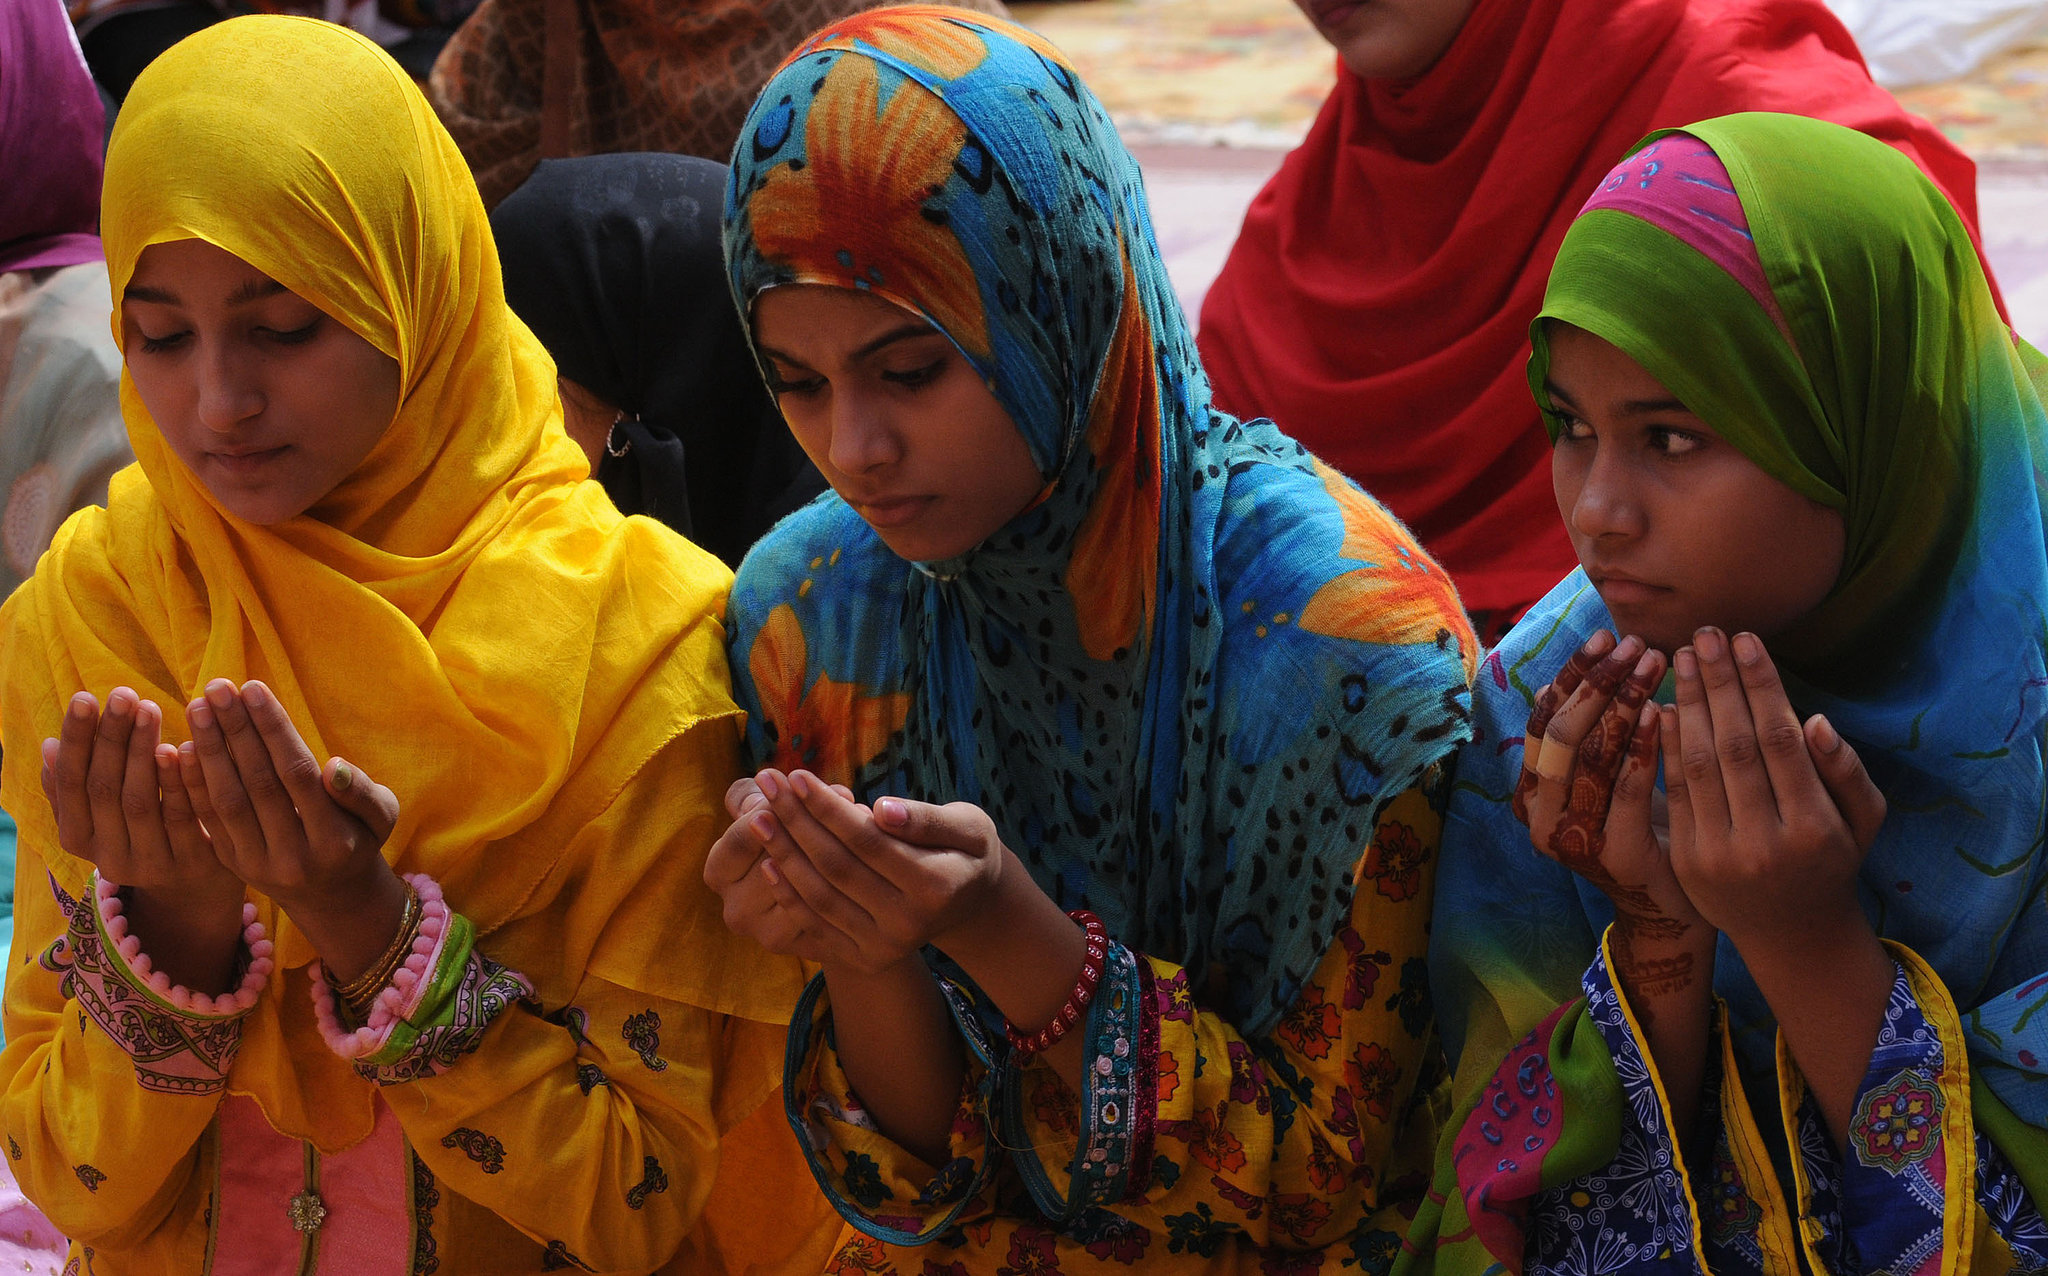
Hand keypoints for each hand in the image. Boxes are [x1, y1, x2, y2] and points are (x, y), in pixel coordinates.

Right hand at [39, 687, 239, 903]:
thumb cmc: (143, 832)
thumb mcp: (102, 816)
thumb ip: (75, 787)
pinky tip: (181, 746)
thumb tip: (48, 747)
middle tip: (123, 694)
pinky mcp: (191, 861)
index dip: (77, 741)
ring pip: (140, 802)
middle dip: (111, 738)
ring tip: (149, 708)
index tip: (84, 697)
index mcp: (79, 839)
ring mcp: (150, 862)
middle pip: (104, 789)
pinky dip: (179, 780)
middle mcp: (108, 857)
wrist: (194, 886)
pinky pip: (184, 815)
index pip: (71, 784)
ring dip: (142, 752)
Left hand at [176, 679, 398, 915]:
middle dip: (236, 730)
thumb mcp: (380, 816)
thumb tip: (334, 766)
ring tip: (198, 706)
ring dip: (210, 750)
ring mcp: (257, 864)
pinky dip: (193, 782)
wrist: (330, 894)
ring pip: (227, 800)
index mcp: (334, 841)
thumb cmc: (358, 837)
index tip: (253, 687)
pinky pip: (207, 819)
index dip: (273, 729)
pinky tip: (184, 746)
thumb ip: (362, 792)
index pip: (297, 773)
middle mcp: (292, 857)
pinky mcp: (231, 865)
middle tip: (217, 686)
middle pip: (258, 783)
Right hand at [705, 774, 852, 962]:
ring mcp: (769, 936)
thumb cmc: (782, 833)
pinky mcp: (805, 948)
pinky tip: (871, 852)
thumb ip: (758, 795)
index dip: (775, 808)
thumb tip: (770, 784)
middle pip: (774, 862)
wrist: (810, 893)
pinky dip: (852, 880)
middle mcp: (736, 912)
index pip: (742, 836)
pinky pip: (830, 913)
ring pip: (806, 890)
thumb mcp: (761, 808)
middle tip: (845, 794)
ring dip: (839, 849)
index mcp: (718, 872)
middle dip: (812, 825)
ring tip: (864, 817)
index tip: (803, 782)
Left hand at [734, 769, 1006, 974]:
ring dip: (783, 855)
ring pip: (820, 897)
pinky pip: (816, 926)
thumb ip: (926, 819)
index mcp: (936, 886)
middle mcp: (908, 924)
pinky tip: (767, 862)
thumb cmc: (965, 850)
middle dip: (796, 822)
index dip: (826, 807)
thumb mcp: (967, 825)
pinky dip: (788, 895)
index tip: (795, 775)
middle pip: (837, 867)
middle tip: (766, 783)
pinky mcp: (865, 960)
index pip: (866, 840)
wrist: (968, 903)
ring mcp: (884, 947)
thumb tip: (881, 810)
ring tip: (758, 816)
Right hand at [1516, 631, 1699, 941]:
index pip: (1542, 720)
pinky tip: (1662, 712)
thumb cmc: (1644, 831)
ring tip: (1654, 665)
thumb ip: (1584, 738)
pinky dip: (1642, 746)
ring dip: (1623, 702)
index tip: (1605, 636)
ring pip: (1591, 755)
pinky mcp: (1611, 854)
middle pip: (1561, 733)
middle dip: (1599, 681)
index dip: (1572, 675)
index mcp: (1532, 794)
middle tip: (1635, 644)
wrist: (1671, 908)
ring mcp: (1571, 838)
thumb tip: (1555, 679)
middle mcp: (1539, 817)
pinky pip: (1625, 788)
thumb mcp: (1606, 779)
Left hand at [1661, 629, 1885, 954]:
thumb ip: (1847, 772)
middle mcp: (1765, 842)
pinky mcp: (1687, 860)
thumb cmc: (1833, 860)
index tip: (1746, 640)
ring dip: (1687, 704)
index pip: (1781, 742)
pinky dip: (1667, 746)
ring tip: (1679, 657)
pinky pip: (1674, 792)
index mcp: (1815, 829)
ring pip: (1700, 765)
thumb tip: (1815, 720)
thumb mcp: (1863, 821)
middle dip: (1718, 684)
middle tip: (1704, 633)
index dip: (1761, 686)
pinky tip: (1661, 706)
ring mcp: (1721, 854)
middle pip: (1735, 746)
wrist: (1792, 933)